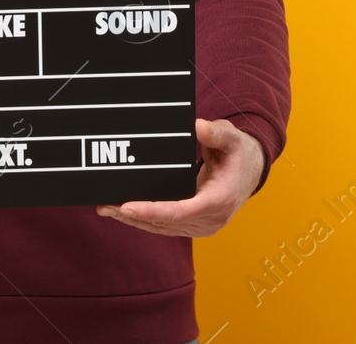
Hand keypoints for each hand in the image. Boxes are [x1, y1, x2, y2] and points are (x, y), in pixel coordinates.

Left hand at [95, 118, 264, 236]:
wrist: (251, 170)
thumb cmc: (238, 152)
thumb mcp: (231, 138)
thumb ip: (216, 133)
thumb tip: (200, 127)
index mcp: (219, 200)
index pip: (180, 211)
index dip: (152, 211)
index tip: (127, 206)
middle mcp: (211, 220)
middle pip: (166, 223)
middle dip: (133, 216)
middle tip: (104, 205)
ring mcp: (203, 226)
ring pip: (163, 228)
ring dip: (134, 221)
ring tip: (106, 209)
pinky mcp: (195, 226)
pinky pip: (166, 226)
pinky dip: (145, 221)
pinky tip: (124, 213)